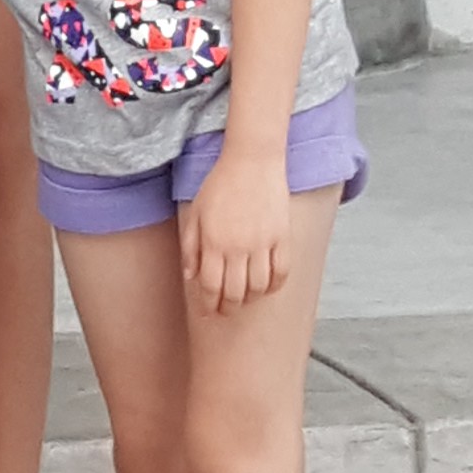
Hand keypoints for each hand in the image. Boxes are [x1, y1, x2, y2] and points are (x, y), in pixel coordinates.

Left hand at [179, 146, 291, 311]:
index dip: (208, 305)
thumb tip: (190, 277)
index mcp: (214, 241)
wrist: (252, 160)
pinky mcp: (282, 237)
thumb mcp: (196, 212)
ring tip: (244, 300)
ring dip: (250, 300)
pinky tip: (266, 287)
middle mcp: (239, 247)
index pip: (211, 286)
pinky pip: (281, 272)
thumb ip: (190, 247)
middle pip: (235, 293)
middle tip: (225, 311)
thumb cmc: (221, 183)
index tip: (207, 312)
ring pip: (259, 288)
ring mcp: (263, 243)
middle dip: (228, 308)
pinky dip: (274, 286)